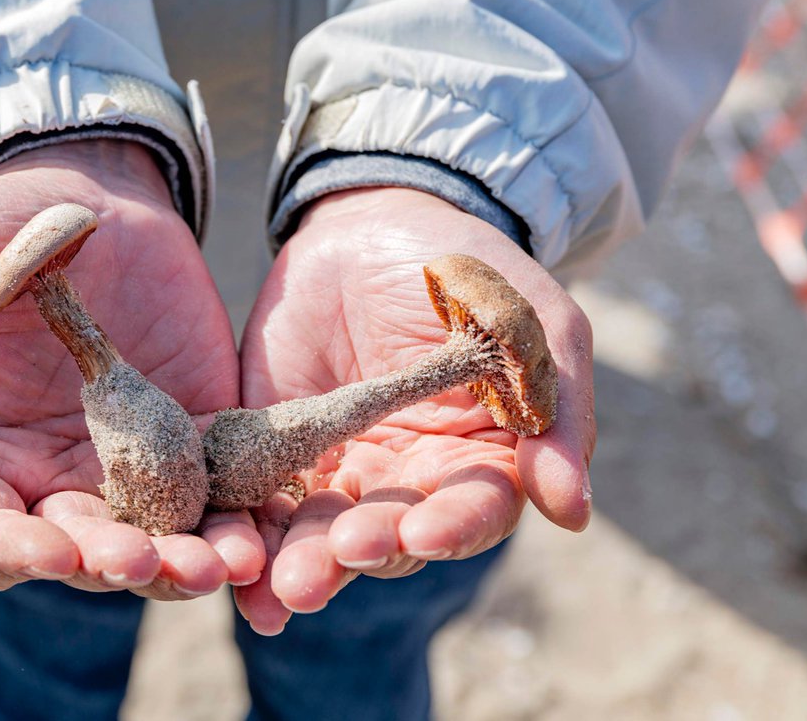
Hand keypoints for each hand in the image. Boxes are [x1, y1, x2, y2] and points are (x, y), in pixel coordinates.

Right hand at [0, 140, 263, 598]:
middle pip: (88, 553)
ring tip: (226, 562)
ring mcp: (133, 462)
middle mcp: (59, 480)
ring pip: (164, 538)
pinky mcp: (197, 430)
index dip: (19, 554)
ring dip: (192, 560)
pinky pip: (224, 487)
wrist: (74, 196)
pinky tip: (266, 527)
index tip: (52, 546)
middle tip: (150, 563)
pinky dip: (244, 514)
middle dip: (119, 565)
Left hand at [233, 188, 594, 632]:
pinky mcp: (276, 456)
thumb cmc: (466, 271)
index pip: (473, 511)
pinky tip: (234, 572)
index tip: (421, 532)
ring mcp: (340, 473)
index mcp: (478, 460)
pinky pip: (262, 505)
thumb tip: (572, 512)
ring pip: (323, 535)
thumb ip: (557, 408)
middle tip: (340, 553)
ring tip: (283, 584)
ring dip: (305, 564)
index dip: (452, 528)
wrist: (369, 223)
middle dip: (366, 550)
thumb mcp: (531, 321)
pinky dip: (249, 541)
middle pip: (393, 537)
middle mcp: (409, 483)